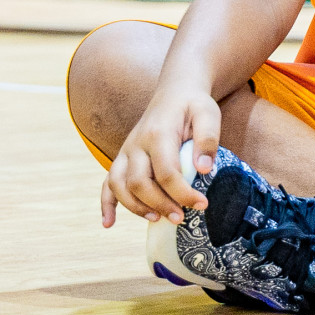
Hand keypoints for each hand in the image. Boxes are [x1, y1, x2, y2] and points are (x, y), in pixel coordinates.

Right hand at [100, 87, 221, 228]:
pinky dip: (106, 204)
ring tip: (158, 219)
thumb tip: (203, 170)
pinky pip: (107, 183)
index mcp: (158, 133)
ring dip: (136, 207)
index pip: (167, 172)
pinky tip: (109, 223)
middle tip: (181, 217)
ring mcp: (126, 152)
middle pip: (140, 183)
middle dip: (160, 204)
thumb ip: (208, 139)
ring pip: (120, 186)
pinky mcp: (123, 158)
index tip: (202, 204)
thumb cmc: (193, 105)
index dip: (183, 193)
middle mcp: (137, 144)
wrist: (175, 92)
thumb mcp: (208, 114)